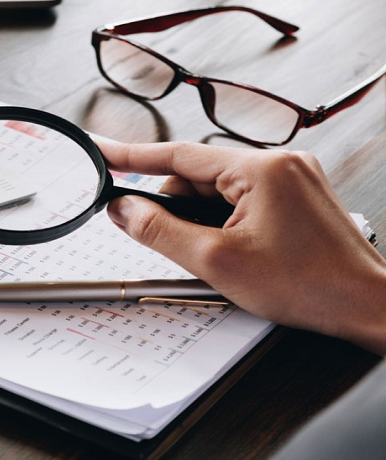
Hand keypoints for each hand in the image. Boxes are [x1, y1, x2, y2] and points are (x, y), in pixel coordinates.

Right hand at [97, 140, 385, 354]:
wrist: (368, 306)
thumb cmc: (311, 286)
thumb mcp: (216, 262)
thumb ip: (160, 231)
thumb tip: (125, 210)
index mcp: (260, 169)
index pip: (178, 156)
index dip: (131, 157)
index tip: (101, 152)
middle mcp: (278, 164)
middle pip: (197, 176)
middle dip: (173, 207)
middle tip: (162, 241)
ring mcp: (291, 180)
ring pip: (218, 192)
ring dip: (200, 219)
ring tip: (212, 258)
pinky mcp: (296, 198)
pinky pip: (241, 200)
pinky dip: (222, 223)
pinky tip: (228, 252)